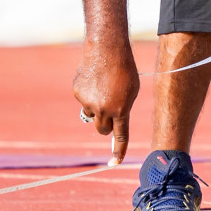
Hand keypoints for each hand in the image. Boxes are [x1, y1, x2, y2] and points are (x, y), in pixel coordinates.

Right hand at [73, 40, 139, 164]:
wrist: (107, 48)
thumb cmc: (124, 68)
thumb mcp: (132, 90)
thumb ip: (123, 108)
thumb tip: (113, 121)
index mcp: (120, 109)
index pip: (120, 136)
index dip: (117, 151)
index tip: (114, 163)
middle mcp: (103, 109)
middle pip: (102, 129)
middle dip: (106, 125)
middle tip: (110, 111)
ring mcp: (88, 101)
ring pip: (92, 114)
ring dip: (97, 107)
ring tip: (103, 86)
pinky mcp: (77, 92)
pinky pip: (83, 100)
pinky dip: (88, 93)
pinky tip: (94, 78)